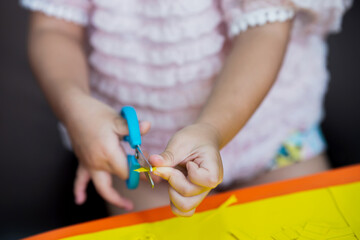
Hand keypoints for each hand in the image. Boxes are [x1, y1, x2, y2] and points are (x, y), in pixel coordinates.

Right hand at [65, 95, 150, 209]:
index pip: (129, 170)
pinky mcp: (83, 162)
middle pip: (121, 178)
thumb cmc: (96, 113)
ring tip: (127, 205)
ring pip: (102, 186)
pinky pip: (80, 180)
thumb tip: (148, 126)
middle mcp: (98, 162)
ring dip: (114, 197)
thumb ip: (133, 128)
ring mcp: (89, 164)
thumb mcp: (117, 119)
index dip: (143, 172)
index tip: (154, 172)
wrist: (73, 109)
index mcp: (108, 153)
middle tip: (152, 183)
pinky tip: (80, 200)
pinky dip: (79, 191)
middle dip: (137, 181)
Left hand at [149, 123, 222, 216]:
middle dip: (173, 181)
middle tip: (171, 167)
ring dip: (172, 192)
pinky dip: (173, 202)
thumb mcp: (180, 143)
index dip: (189, 172)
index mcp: (214, 171)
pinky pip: (182, 210)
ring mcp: (201, 194)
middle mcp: (210, 187)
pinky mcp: (193, 197)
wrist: (201, 139)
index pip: (201, 181)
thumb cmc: (194, 139)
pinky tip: (172, 186)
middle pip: (188, 197)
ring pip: (184, 207)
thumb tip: (152, 162)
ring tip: (173, 176)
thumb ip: (168, 155)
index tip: (188, 162)